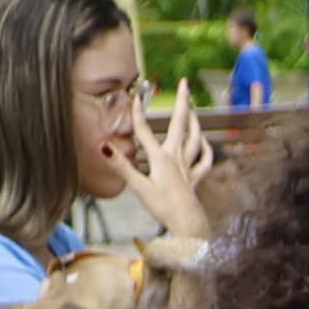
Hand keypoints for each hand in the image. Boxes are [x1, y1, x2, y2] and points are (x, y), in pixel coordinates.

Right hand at [128, 80, 216, 240]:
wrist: (188, 226)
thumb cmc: (163, 208)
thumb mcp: (139, 187)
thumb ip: (122, 166)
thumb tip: (103, 147)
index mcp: (161, 158)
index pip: (145, 131)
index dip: (137, 113)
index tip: (134, 96)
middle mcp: (176, 158)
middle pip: (180, 124)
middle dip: (182, 101)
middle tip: (185, 83)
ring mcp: (188, 168)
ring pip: (195, 138)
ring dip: (194, 121)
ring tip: (193, 108)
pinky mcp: (195, 179)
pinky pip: (203, 160)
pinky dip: (205, 149)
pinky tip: (204, 142)